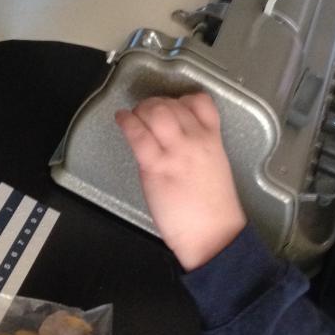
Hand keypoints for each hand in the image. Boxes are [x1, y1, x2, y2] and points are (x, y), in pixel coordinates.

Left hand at [115, 93, 246, 270]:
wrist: (213, 235)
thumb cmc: (213, 209)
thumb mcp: (213, 169)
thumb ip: (196, 150)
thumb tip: (172, 140)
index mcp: (213, 141)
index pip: (201, 102)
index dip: (182, 99)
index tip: (173, 106)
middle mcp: (195, 140)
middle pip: (172, 104)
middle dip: (155, 103)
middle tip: (146, 113)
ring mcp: (175, 152)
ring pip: (156, 112)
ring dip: (141, 110)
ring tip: (135, 116)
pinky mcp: (156, 166)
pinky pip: (138, 135)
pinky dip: (126, 122)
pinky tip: (122, 120)